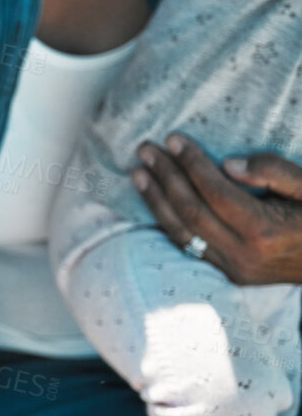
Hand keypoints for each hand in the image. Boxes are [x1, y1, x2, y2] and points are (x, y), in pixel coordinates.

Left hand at [133, 135, 301, 284]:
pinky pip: (188, 247)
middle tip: (146, 149)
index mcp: (266, 231)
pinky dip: (167, 223)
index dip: (191, 163)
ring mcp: (234, 269)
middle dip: (165, 177)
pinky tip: (154, 201)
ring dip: (156, 200)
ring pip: (182, 232)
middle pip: (191, 210)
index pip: (215, 191)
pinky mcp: (230, 276)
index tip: (172, 139)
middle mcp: (245, 254)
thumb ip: (275, 172)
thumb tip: (229, 164)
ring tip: (138, 172)